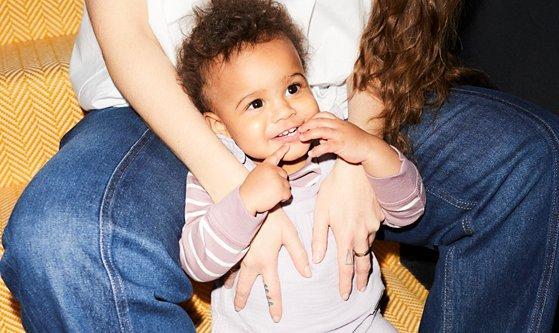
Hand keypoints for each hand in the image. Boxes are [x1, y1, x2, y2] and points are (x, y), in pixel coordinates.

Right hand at [224, 209, 310, 321]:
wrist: (251, 202)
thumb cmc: (274, 218)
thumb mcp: (291, 234)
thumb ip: (299, 255)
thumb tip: (308, 273)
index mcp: (267, 261)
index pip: (272, 289)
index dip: (274, 305)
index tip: (276, 318)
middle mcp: (251, 261)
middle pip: (246, 285)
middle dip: (242, 298)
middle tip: (239, 308)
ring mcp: (240, 254)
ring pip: (234, 274)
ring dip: (232, 284)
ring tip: (229, 292)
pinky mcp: (235, 245)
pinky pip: (228, 262)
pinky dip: (226, 269)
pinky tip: (224, 271)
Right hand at [239, 145, 291, 214]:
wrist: (245, 200)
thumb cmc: (249, 190)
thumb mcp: (256, 175)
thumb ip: (267, 172)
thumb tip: (276, 175)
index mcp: (265, 165)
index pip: (275, 156)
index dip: (282, 150)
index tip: (287, 145)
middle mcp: (273, 170)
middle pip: (284, 175)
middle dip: (280, 182)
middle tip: (269, 188)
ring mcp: (278, 179)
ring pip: (287, 186)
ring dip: (281, 191)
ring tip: (269, 194)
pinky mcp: (281, 189)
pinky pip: (288, 194)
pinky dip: (283, 199)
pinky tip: (273, 198)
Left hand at [298, 112, 374, 163]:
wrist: (370, 147)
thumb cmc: (357, 140)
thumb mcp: (345, 130)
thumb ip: (332, 131)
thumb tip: (319, 136)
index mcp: (339, 121)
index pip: (322, 115)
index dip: (312, 118)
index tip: (306, 124)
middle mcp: (338, 126)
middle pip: (318, 121)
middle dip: (307, 125)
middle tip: (300, 131)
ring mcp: (339, 135)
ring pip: (320, 131)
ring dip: (309, 134)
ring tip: (302, 139)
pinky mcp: (341, 145)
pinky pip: (326, 147)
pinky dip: (317, 150)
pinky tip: (312, 153)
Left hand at [312, 159, 383, 297]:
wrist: (357, 169)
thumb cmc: (334, 189)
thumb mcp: (320, 212)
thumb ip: (319, 237)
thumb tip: (317, 259)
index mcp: (345, 236)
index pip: (346, 267)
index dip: (346, 283)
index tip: (345, 295)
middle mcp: (362, 234)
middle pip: (364, 263)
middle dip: (362, 278)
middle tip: (361, 289)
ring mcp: (374, 225)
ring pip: (369, 245)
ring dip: (364, 254)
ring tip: (360, 263)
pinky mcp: (380, 216)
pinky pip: (374, 230)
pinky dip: (369, 235)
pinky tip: (363, 232)